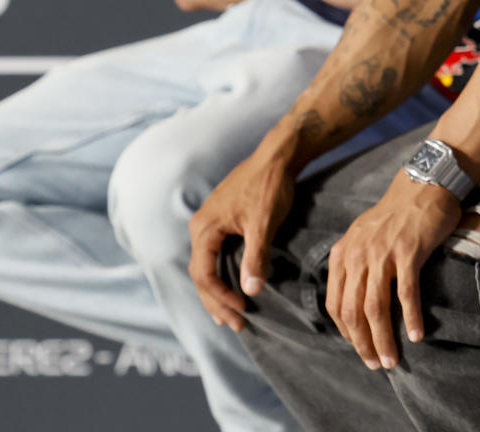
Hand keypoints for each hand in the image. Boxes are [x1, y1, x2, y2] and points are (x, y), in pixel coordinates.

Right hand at [189, 143, 297, 330]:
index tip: (243, 312)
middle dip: (217, 302)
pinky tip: (234, 283)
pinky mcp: (222, 219)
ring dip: (218, 290)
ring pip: (207, 265)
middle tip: (237, 325)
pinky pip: (215, 254)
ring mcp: (210, 222)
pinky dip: (222, 273)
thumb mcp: (264, 223)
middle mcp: (201, 227)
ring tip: (231, 314)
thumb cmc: (271, 186)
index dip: (221, 298)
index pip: (204, 275)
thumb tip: (250, 291)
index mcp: (204, 229)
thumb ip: (256, 256)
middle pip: (201, 275)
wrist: (279, 154)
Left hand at [326, 172, 460, 369]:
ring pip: (375, 308)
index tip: (360, 349)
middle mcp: (357, 255)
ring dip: (383, 339)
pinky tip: (416, 334)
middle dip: (362, 344)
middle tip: (375, 363)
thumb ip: (352, 262)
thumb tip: (351, 298)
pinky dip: (410, 318)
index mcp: (343, 254)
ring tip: (392, 359)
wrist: (423, 184)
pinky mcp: (408, 252)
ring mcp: (382, 254)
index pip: (336, 304)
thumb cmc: (396, 213)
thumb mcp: (362, 234)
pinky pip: (406, 293)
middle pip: (353, 311)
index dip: (346, 332)